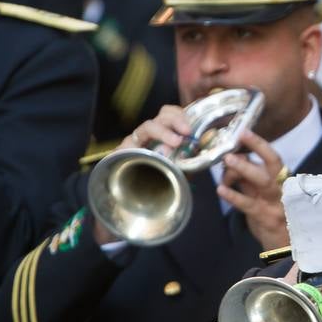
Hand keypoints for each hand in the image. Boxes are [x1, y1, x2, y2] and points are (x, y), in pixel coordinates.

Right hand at [91, 107, 198, 244]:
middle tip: (187, 132)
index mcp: (163, 136)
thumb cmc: (157, 187)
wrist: (132, 206)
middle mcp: (149, 136)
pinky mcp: (121, 152)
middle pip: (161, 115)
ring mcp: (135, 142)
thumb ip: (188, 160)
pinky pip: (130, 144)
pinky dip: (142, 147)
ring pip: (148, 126)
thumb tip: (200, 148)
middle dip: (176, 120)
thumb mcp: (179, 173)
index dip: (182, 116)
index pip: (171, 115)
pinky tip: (154, 152)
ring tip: (176, 142)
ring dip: (164, 131)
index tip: (192, 128)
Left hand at [217, 130, 289, 249]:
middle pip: (272, 164)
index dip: (259, 144)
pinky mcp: (265, 216)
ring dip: (244, 169)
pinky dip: (234, 196)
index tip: (244, 131)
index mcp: (281, 180)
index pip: (273, 158)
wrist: (284, 244)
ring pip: (262, 181)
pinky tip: (221, 190)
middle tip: (237, 140)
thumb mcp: (263, 194)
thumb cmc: (272, 214)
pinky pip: (248, 204)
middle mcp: (281, 188)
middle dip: (256, 148)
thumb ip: (250, 179)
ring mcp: (274, 202)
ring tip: (227, 161)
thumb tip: (232, 160)